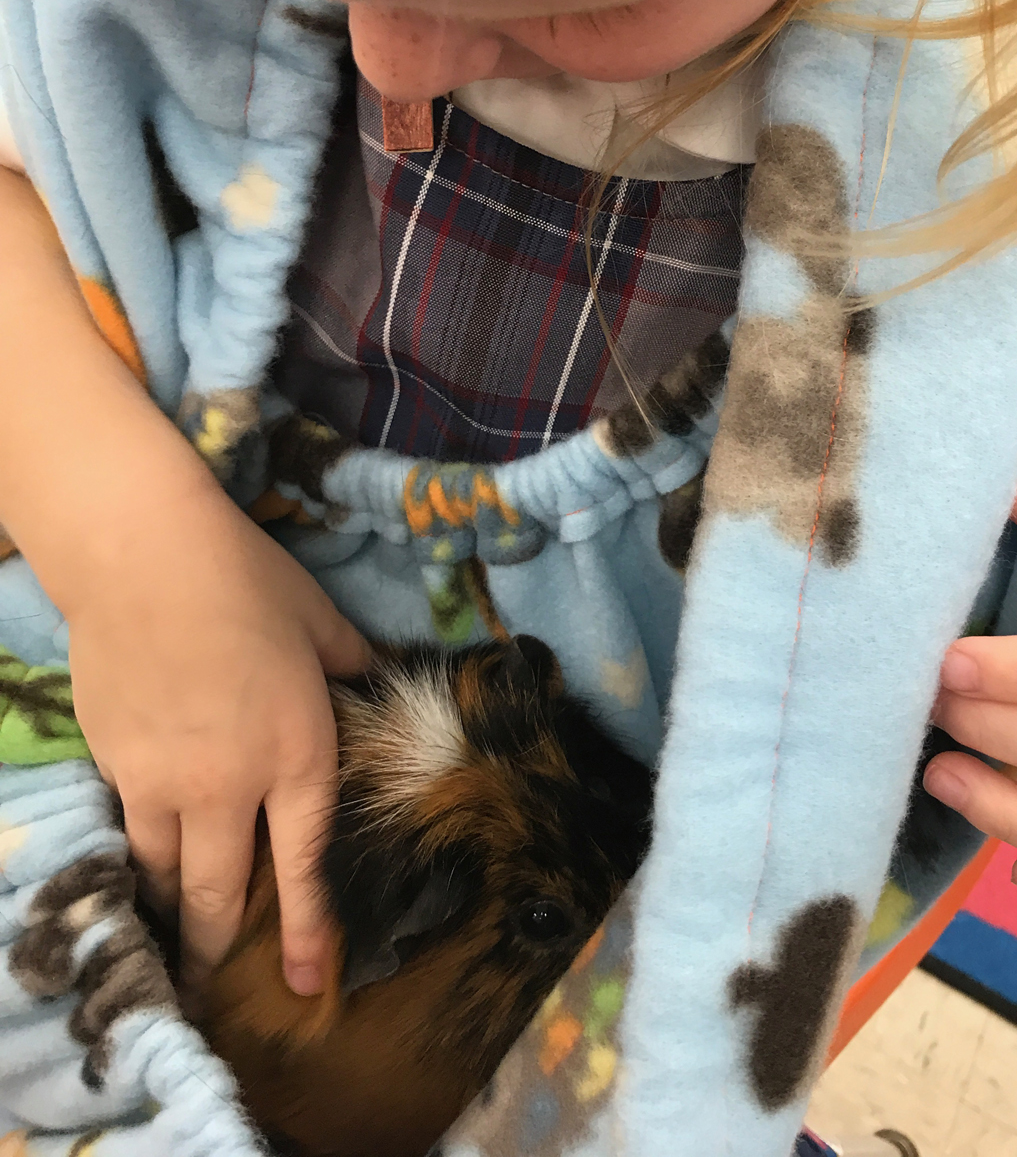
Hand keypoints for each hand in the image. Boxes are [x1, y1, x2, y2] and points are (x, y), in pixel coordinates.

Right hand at [68, 475, 370, 993]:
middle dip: (219, 950)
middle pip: (221, 894)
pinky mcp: (114, 764)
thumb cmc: (246, 581)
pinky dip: (138, 857)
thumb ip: (353, 665)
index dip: (311, 930)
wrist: (144, 557)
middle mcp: (232, 785)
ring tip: (174, 945)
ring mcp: (163, 781)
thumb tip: (377, 679)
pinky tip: (140, 865)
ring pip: (165, 876)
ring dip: (173, 916)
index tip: (313, 985)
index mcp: (298, 753)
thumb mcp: (320, 623)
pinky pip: (129, 830)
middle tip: (216, 986)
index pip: (307, 863)